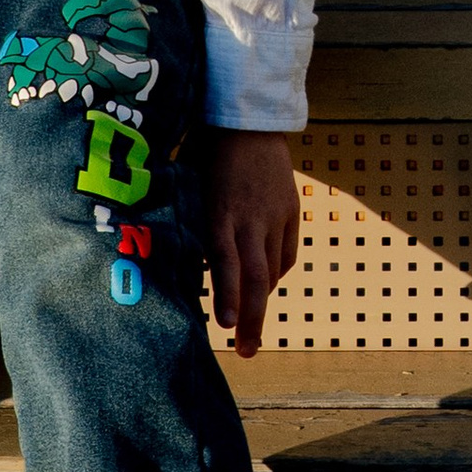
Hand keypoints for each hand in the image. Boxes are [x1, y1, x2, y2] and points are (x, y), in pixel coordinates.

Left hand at [207, 130, 301, 355]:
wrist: (249, 120)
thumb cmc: (206, 153)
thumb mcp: (190, 186)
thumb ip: (191, 226)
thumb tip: (180, 267)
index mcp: (219, 210)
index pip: (225, 260)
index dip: (227, 294)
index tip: (226, 325)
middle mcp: (250, 216)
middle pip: (256, 276)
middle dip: (253, 319)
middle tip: (247, 351)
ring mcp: (274, 214)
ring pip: (273, 269)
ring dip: (262, 301)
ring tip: (251, 329)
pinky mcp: (290, 210)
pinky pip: (286, 254)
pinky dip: (275, 275)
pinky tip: (264, 286)